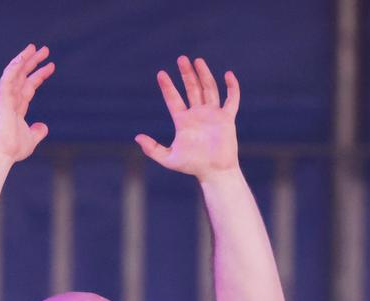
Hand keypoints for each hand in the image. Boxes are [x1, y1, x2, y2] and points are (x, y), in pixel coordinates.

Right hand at [0, 44, 54, 163]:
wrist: (2, 155)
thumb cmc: (13, 149)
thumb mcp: (31, 139)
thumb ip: (37, 132)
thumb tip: (43, 127)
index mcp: (16, 108)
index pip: (29, 87)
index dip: (39, 75)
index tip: (51, 66)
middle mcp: (10, 101)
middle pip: (22, 76)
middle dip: (33, 62)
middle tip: (45, 49)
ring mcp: (5, 100)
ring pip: (14, 74)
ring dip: (23, 60)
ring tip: (34, 48)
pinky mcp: (2, 101)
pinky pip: (6, 81)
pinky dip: (13, 69)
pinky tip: (21, 59)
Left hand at [135, 56, 239, 180]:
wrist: (214, 172)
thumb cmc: (192, 166)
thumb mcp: (168, 158)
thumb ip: (152, 149)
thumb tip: (137, 137)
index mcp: (183, 121)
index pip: (173, 99)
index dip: (167, 87)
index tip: (161, 74)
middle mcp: (197, 114)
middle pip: (191, 89)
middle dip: (186, 74)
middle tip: (181, 59)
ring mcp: (212, 115)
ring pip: (208, 89)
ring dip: (204, 75)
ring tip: (197, 60)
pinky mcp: (227, 118)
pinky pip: (231, 100)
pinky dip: (232, 88)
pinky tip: (228, 75)